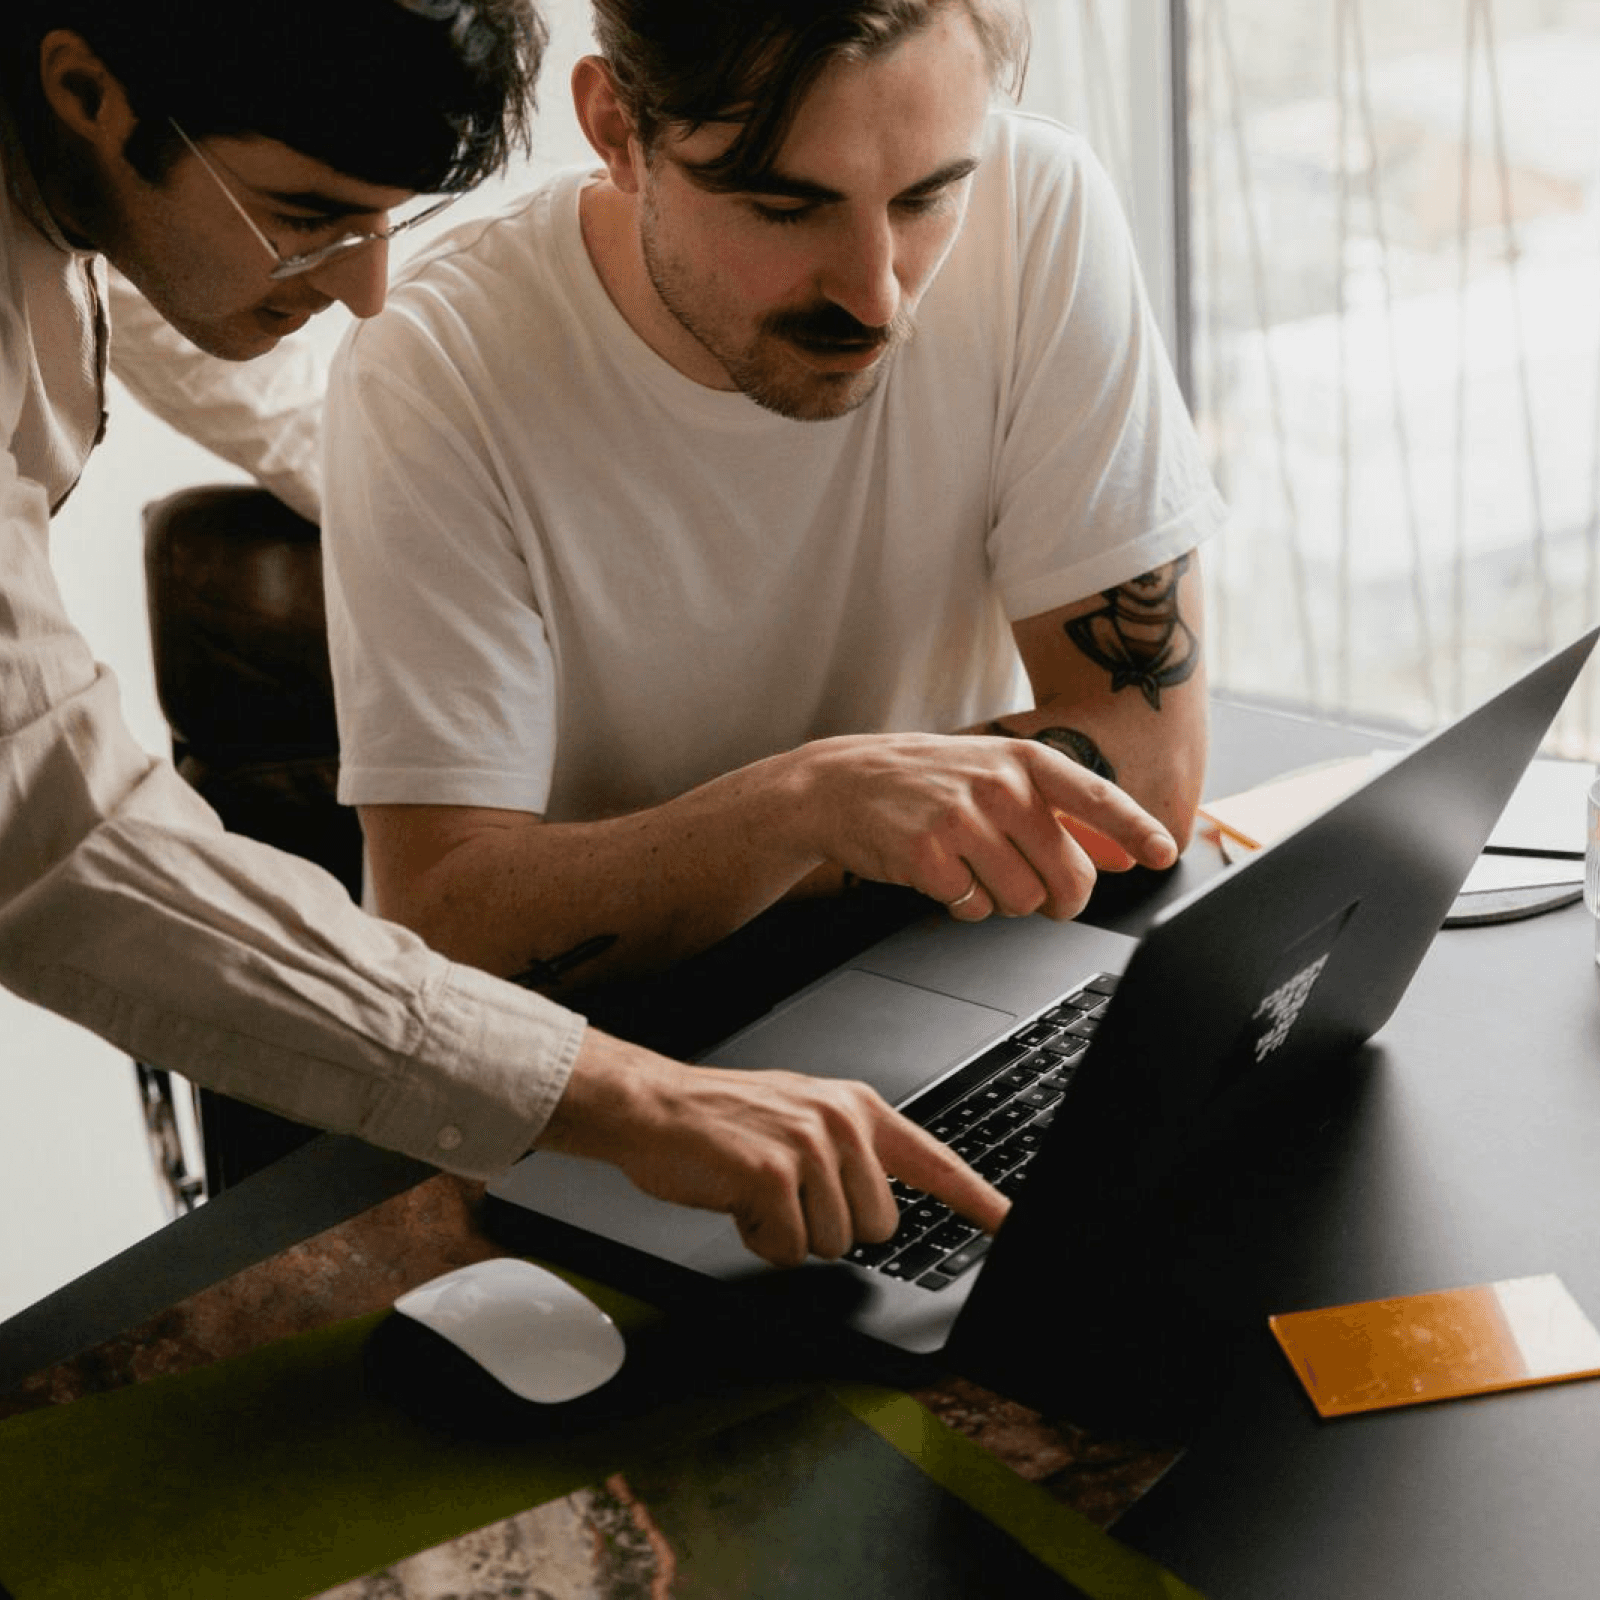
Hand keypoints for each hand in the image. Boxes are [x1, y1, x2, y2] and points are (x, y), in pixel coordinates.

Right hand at [538, 1030, 1009, 1266]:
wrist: (653, 1105)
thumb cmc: (721, 1121)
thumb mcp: (801, 1119)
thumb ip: (850, 1152)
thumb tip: (881, 1203)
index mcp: (857, 1108)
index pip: (935, 1163)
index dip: (979, 1202)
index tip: (1011, 1227)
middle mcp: (842, 1122)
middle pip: (877, 1227)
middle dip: (828, 1227)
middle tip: (783, 1193)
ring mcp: (809, 1145)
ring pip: (833, 1243)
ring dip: (787, 1233)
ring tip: (754, 1190)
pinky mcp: (773, 1173)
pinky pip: (787, 1248)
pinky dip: (758, 1240)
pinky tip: (737, 1201)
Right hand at [787, 732, 1176, 922]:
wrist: (840, 784)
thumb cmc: (926, 782)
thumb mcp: (995, 778)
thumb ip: (1062, 815)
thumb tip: (1123, 854)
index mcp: (1023, 761)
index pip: (1096, 797)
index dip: (1135, 830)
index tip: (1162, 854)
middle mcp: (998, 786)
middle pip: (1068, 874)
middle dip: (1061, 898)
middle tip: (1042, 894)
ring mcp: (961, 820)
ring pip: (1024, 900)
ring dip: (1006, 901)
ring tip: (975, 871)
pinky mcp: (928, 856)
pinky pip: (975, 909)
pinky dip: (965, 905)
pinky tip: (943, 876)